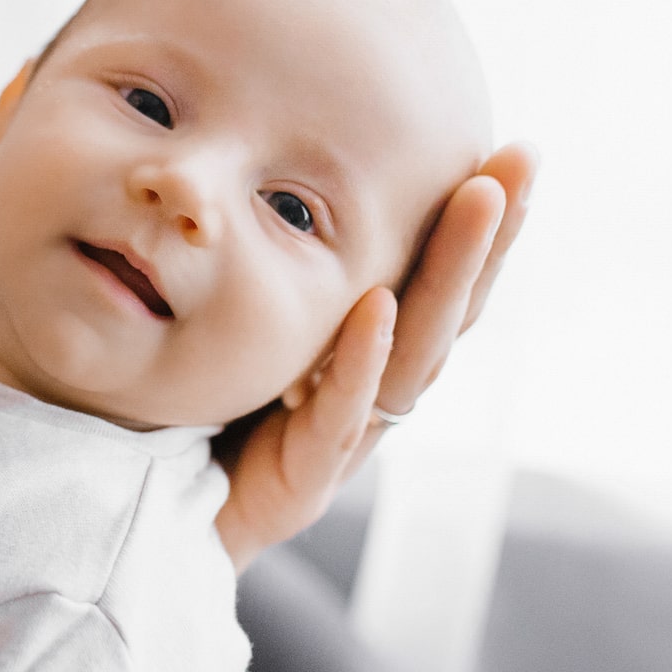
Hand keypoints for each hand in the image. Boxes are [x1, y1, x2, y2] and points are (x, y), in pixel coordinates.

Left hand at [214, 143, 536, 569]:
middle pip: (447, 308)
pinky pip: (339, 413)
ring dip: (447, 274)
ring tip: (478, 199)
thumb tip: (263, 150)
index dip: (477, 222)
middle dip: (488, 234)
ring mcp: (345, 435)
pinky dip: (360, 360)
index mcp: (365, 353)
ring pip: (414, 353)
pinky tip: (377, 306)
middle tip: (524, 161)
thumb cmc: (193, 411)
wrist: (148, 521)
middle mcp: (372, 392)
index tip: (515, 152)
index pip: (435, 278)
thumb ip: (263, 257)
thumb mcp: (236, 319)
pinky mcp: (304, 479)